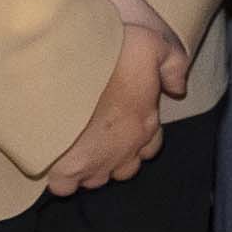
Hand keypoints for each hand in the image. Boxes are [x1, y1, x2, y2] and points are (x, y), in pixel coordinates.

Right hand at [39, 0, 174, 194]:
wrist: (69, 67)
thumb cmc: (112, 55)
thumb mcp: (153, 45)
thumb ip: (172, 65)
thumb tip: (178, 88)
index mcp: (146, 122)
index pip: (151, 144)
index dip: (138, 137)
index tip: (122, 123)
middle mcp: (126, 149)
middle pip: (127, 167)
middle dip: (115, 157)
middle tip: (96, 137)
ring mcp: (97, 162)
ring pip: (98, 179)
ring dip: (90, 167)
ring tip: (73, 147)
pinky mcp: (67, 170)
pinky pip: (65, 187)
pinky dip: (60, 179)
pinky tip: (53, 161)